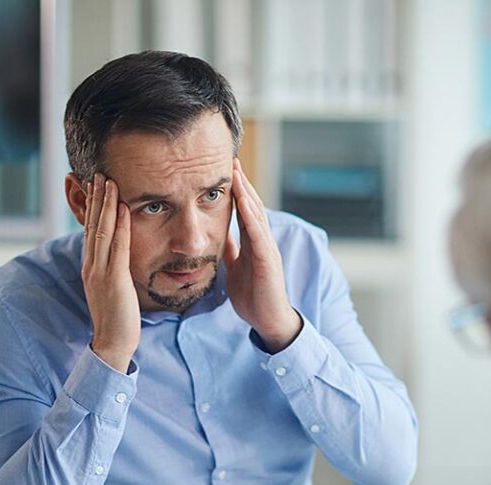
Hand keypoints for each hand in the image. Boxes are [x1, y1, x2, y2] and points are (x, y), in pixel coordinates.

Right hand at [82, 173, 139, 371]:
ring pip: (101, 230)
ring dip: (106, 204)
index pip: (90, 230)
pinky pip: (116, 247)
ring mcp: (100, 272)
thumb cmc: (117, 318)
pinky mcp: (113, 280)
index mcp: (91, 267)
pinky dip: (119, 226)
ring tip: (109, 181)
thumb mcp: (112, 288)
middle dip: (96, 198)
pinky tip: (123, 209)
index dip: (92, 207)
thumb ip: (113, 270)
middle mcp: (91, 266)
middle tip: (99, 173)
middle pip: (91, 224)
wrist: (112, 342)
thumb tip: (119, 256)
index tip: (96, 186)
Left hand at [223, 158, 301, 352]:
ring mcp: (267, 248)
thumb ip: (231, 250)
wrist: (268, 320)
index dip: (234, 190)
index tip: (224, 170)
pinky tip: (243, 200)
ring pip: (256, 214)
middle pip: (251, 205)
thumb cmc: (254, 296)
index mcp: (253, 242)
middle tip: (230, 159)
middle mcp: (262, 241)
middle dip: (241, 182)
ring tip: (236, 172)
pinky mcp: (268, 260)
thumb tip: (221, 235)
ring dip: (246, 192)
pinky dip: (250, 215)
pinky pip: (258, 233)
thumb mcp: (236, 268)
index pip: (243, 210)